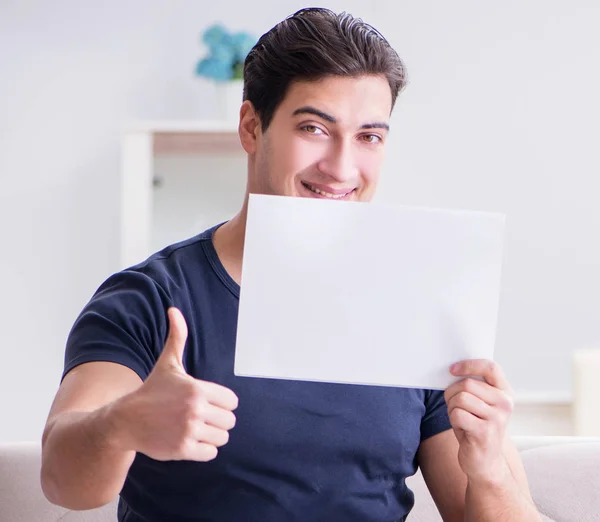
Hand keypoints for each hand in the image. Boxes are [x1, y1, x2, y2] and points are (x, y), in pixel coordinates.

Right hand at [116, 307, 238, 461]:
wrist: (125, 420)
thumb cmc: (151, 391)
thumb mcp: (167, 364)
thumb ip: (177, 337)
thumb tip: (174, 310)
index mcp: (197, 388)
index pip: (232, 402)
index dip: (221, 403)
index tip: (206, 402)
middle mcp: (195, 409)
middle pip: (230, 421)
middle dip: (218, 420)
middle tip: (200, 417)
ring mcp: (189, 430)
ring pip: (222, 438)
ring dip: (212, 435)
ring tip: (194, 428)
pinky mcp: (183, 449)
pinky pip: (211, 453)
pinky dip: (203, 450)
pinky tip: (189, 440)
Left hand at [444, 359, 513, 482]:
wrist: (485, 462)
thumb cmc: (477, 427)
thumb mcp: (481, 403)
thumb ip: (474, 386)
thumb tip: (453, 369)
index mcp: (505, 392)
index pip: (490, 367)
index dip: (469, 365)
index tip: (452, 370)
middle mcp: (505, 403)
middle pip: (467, 384)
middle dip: (452, 393)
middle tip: (455, 406)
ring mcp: (497, 418)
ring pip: (460, 398)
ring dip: (451, 407)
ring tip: (460, 418)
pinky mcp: (485, 432)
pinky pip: (457, 414)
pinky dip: (452, 420)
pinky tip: (461, 428)